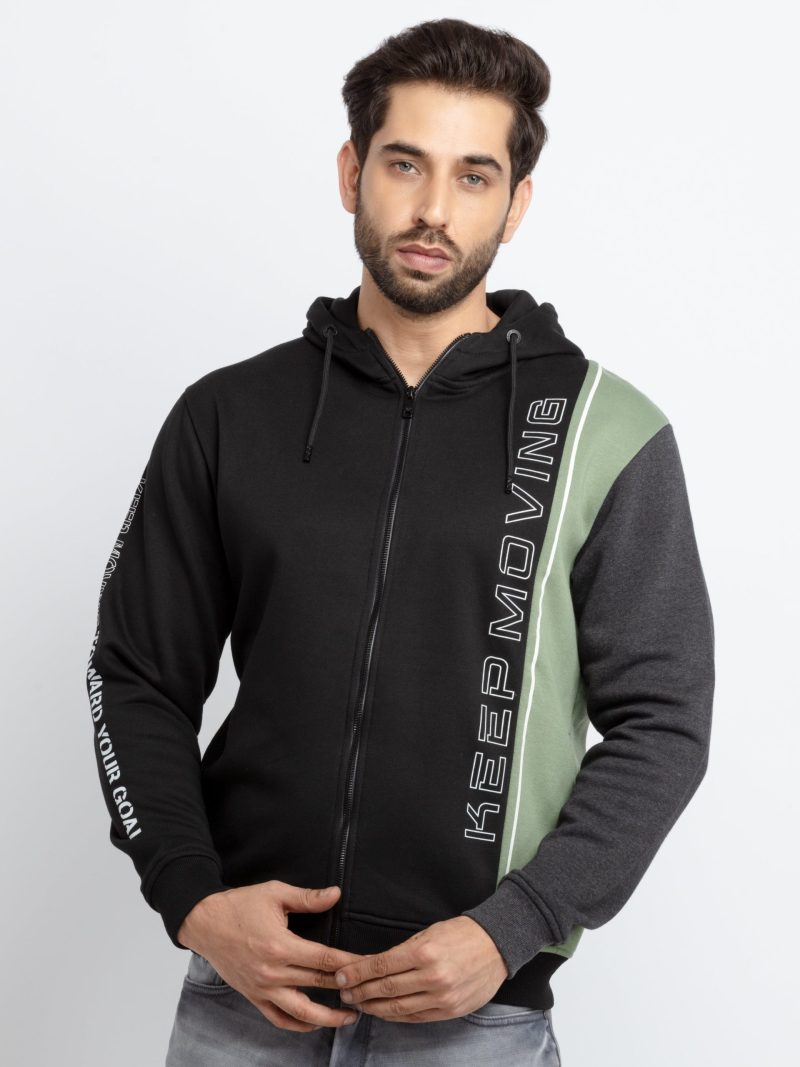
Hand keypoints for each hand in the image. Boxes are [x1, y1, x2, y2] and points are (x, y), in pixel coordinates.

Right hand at [177, 880, 363, 1031]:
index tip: (369, 966)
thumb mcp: (275, 893)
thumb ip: (307, 898)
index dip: (350, 964)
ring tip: (350, 1017)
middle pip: (318, 985)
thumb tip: (336, 894)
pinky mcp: (253, 996)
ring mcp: (262, 988)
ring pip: (301, 1012)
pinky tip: (315, 1023)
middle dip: (346, 988)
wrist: (204, 922)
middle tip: (369, 990)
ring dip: (327, 1018)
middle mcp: (272, 972)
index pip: (324, 959)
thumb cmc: (240, 904)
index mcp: (280, 946)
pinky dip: (298, 1025)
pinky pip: (279, 1018)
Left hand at [333, 915, 509, 1022]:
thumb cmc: (461, 933)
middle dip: (360, 991)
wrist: (497, 945)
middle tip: (344, 991)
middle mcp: (432, 977)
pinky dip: (396, 1015)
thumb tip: (373, 965)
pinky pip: (415, 1017)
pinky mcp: (449, 1011)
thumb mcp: (428, 933)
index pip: (380, 966)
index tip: (342, 976)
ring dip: (374, 1007)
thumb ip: (402, 951)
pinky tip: (383, 1011)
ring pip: (398, 1008)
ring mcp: (441, 997)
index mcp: (424, 952)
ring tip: (359, 1003)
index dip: (357, 973)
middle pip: (385, 988)